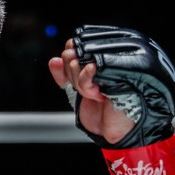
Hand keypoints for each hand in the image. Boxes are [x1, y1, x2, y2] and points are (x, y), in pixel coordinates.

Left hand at [49, 25, 174, 174]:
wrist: (119, 132)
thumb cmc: (103, 112)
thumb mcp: (78, 92)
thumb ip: (66, 76)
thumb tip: (52, 60)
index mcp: (105, 57)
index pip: (80, 42)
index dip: (68, 56)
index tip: (65, 68)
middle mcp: (114, 55)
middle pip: (79, 46)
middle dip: (71, 68)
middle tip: (83, 85)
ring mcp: (120, 61)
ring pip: (84, 56)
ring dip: (79, 79)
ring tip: (93, 92)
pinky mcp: (122, 70)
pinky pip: (93, 67)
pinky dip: (85, 81)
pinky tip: (95, 91)